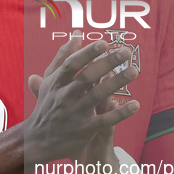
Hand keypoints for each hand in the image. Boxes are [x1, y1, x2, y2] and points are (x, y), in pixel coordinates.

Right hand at [25, 31, 139, 169]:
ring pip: (98, 95)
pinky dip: (120, 113)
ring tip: (134, 71)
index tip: (103, 43)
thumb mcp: (50, 79)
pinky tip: (135, 104)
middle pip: (87, 77)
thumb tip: (77, 34)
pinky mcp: (85, 129)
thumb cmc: (47, 104)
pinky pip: (105, 120)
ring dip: (117, 83)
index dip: (87, 53)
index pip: (72, 64)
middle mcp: (66, 96)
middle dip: (107, 63)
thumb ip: (63, 56)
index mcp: (57, 82)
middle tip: (126, 52)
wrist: (38, 139)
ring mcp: (76, 113)